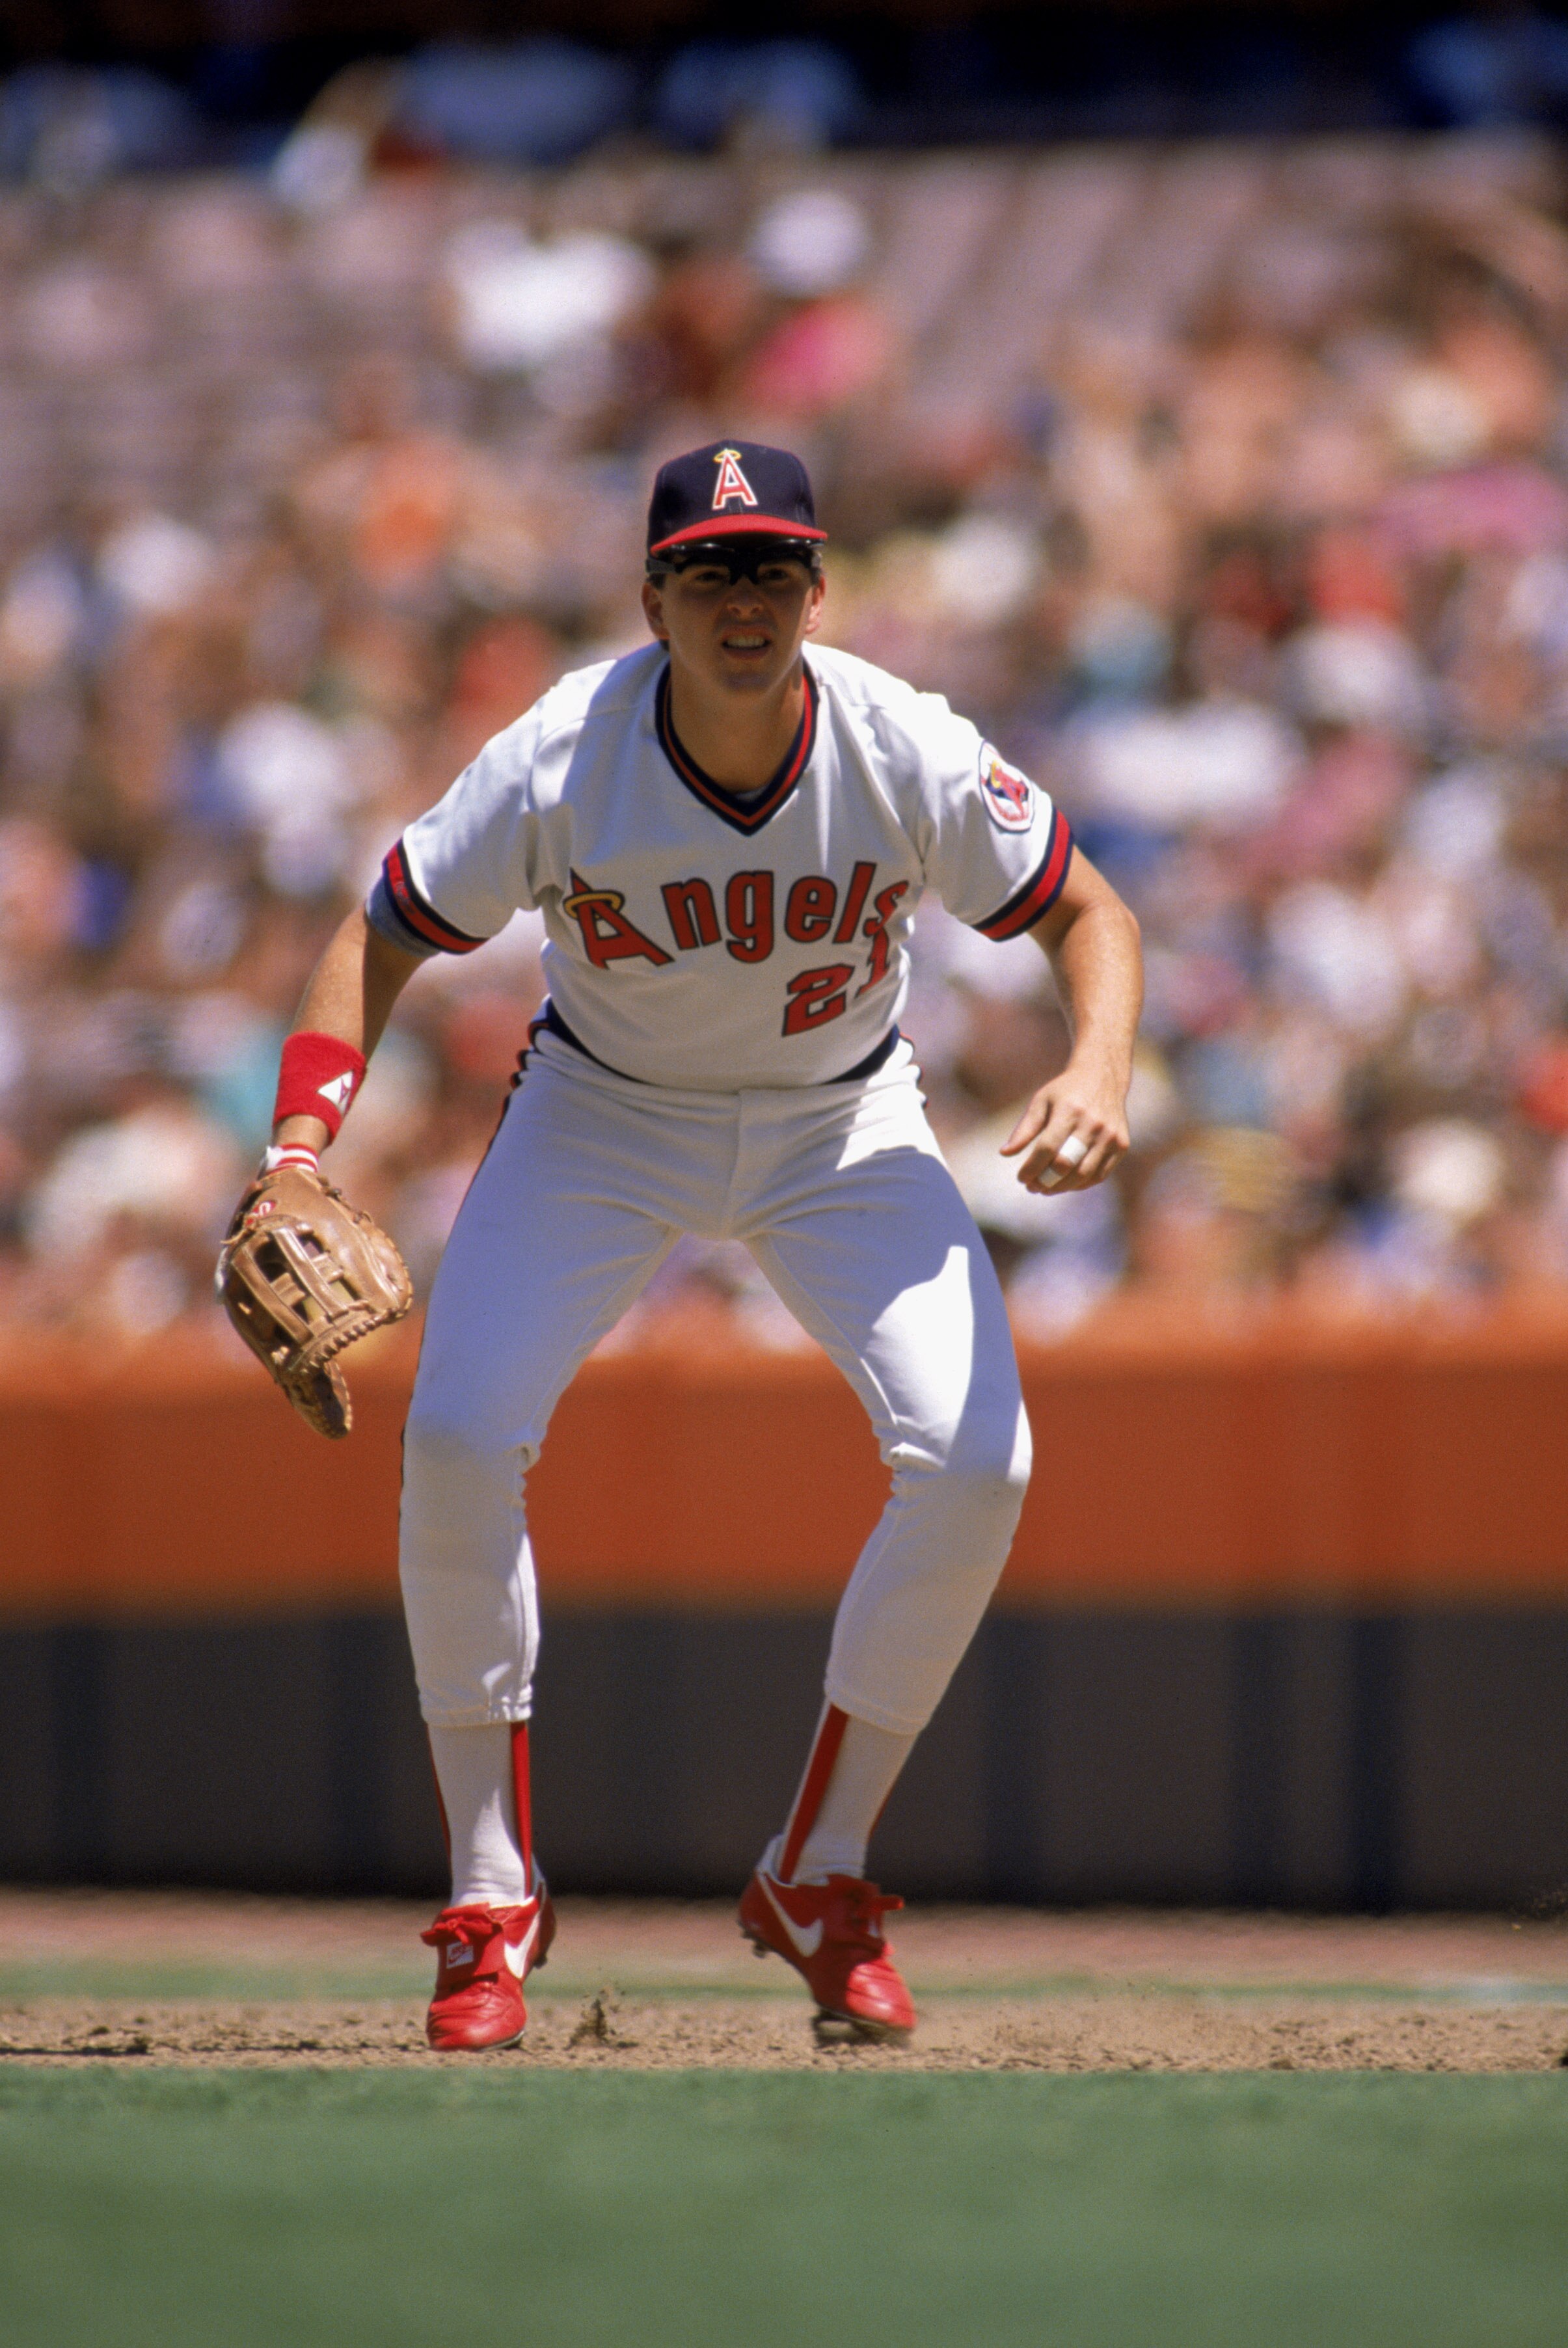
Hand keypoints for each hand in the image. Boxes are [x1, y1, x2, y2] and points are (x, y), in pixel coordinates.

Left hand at [999, 1063, 1129, 1193]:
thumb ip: (1024, 1128)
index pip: (1047, 1148)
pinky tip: (1066, 1183)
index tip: (1021, 1178)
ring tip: (1046, 1188)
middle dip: (1044, 1181)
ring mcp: (1110, 1136)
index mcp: (1070, 1110)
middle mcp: (1093, 1124)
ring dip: (1061, 1187)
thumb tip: (1004, 1153)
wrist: (1103, 1077)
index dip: (1031, 1168)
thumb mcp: (1041, 1101)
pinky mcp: (1122, 1145)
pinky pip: (1100, 1175)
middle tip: (1032, 1187)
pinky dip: (1080, 1184)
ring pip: (1083, 1174)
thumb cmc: (1066, 1092)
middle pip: (1065, 1164)